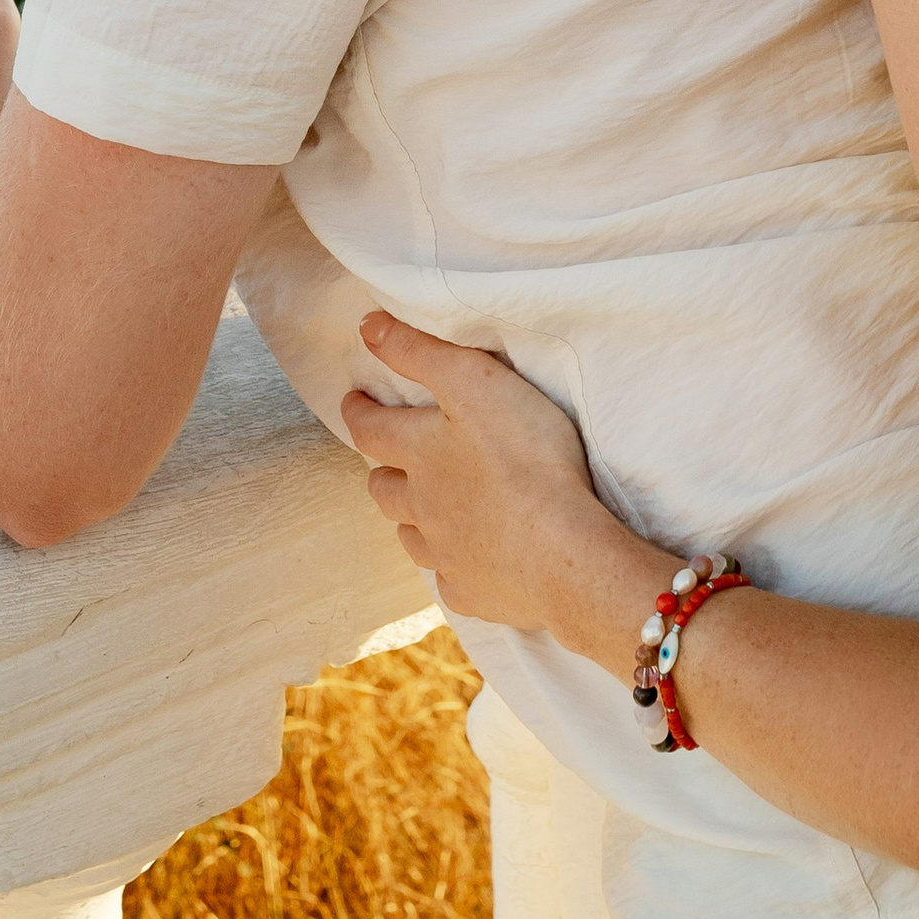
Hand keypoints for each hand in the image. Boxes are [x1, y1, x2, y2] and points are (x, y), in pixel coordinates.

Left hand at [339, 310, 661, 652]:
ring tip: (423, 509)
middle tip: (389, 458)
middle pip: (383, 489)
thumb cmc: (526, 457)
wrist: (564, 553)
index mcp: (419, 453)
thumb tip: (366, 326)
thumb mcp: (473, 381)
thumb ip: (418, 351)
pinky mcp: (473, 592)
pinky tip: (466, 561)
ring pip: (411, 536)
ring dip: (411, 519)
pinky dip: (452, 565)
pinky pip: (451, 579)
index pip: (369, 428)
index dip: (359, 410)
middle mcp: (420, 506)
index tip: (355, 400)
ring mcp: (445, 554)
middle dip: (382, 470)